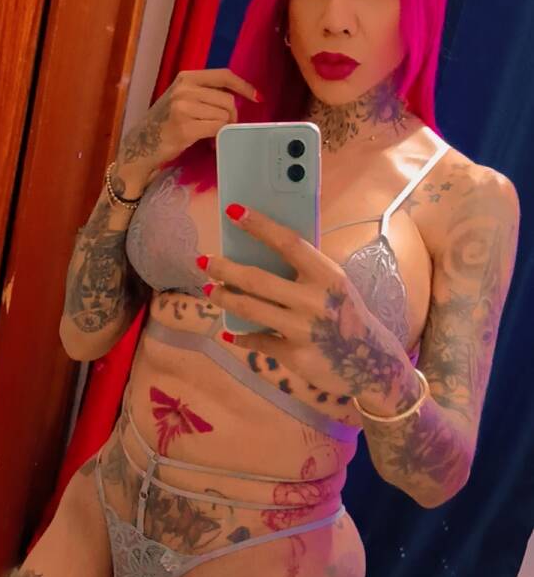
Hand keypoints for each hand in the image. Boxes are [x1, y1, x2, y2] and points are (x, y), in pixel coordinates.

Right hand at [117, 68, 260, 185]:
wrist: (141, 145)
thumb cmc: (166, 123)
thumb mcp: (182, 99)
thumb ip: (205, 93)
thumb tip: (237, 98)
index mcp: (186, 78)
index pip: (224, 75)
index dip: (244, 86)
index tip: (257, 97)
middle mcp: (184, 89)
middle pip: (228, 100)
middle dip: (232, 117)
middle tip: (224, 129)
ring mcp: (183, 107)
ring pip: (223, 116)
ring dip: (223, 129)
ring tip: (211, 137)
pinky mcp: (184, 127)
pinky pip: (216, 129)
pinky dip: (218, 139)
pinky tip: (211, 145)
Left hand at [198, 204, 407, 401]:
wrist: (373, 366)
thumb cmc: (347, 318)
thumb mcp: (334, 289)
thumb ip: (304, 274)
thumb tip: (258, 255)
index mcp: (327, 276)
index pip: (289, 243)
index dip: (259, 226)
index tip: (233, 211)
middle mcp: (314, 300)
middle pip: (257, 279)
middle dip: (224, 269)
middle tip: (203, 261)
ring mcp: (303, 330)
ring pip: (250, 309)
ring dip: (224, 298)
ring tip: (209, 291)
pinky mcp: (295, 356)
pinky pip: (258, 341)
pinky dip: (241, 336)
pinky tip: (230, 333)